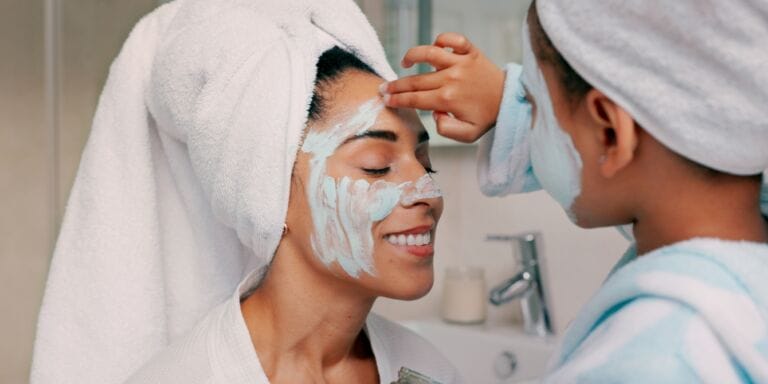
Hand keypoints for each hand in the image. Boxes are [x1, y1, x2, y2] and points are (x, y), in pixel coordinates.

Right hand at [380, 33, 504, 142]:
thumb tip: (434, 115)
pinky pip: (452, 39)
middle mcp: (451, 79)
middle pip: (416, 80)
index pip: (415, 99)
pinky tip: (435, 48)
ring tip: (405, 63)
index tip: (385, 100)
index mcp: (448, 100)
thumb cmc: (486, 117)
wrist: (509, 100)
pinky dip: (442, 40)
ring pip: (428, 53)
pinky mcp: (470, 52)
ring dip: (412, 56)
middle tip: (384, 88)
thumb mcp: (467, 135)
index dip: (398, 100)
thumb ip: (446, 130)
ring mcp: (460, 63)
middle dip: (396, 85)